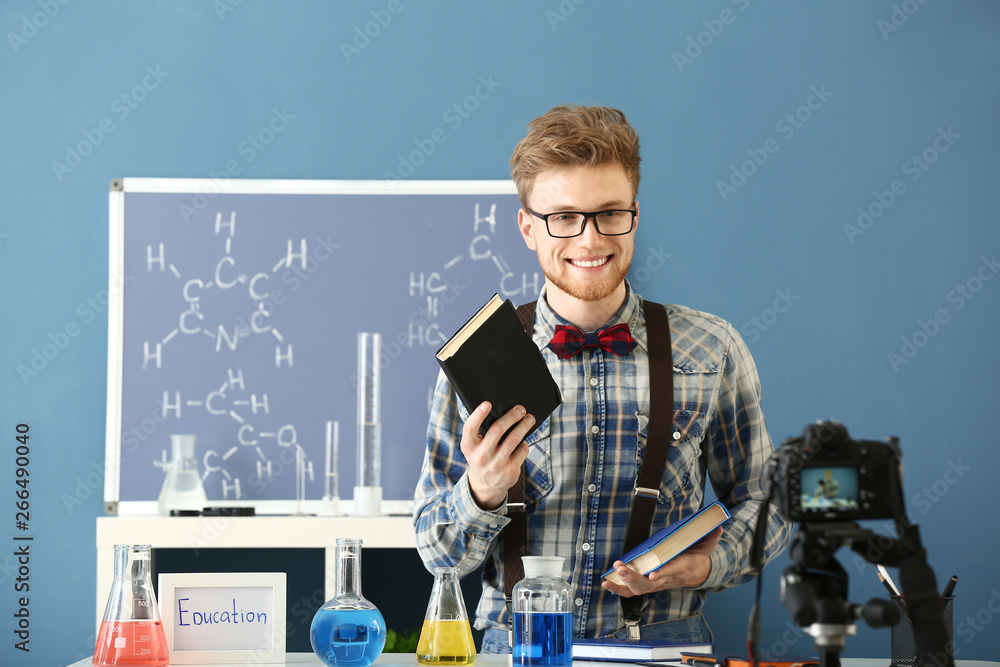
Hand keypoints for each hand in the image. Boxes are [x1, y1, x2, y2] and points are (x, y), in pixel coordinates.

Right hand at [461, 402, 534, 509]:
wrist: (486, 485)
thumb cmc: (481, 457)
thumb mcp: (473, 447)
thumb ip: (480, 432)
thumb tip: (498, 411)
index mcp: (469, 447)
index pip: (470, 428)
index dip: (478, 414)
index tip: (487, 404)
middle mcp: (481, 456)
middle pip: (497, 430)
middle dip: (511, 416)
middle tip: (520, 409)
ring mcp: (496, 464)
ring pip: (514, 439)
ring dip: (524, 426)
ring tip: (529, 419)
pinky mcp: (510, 470)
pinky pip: (522, 450)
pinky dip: (524, 443)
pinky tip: (523, 440)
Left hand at [601, 526, 722, 596]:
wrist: (695, 574)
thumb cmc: (697, 556)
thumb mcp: (707, 545)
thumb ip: (711, 536)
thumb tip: (718, 525)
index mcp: (681, 567)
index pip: (672, 571)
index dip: (663, 573)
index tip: (653, 574)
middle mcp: (667, 578)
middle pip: (649, 583)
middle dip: (634, 577)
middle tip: (621, 566)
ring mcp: (657, 583)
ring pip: (639, 589)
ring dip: (624, 583)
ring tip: (610, 575)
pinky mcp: (648, 584)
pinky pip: (633, 591)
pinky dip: (619, 589)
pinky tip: (607, 584)